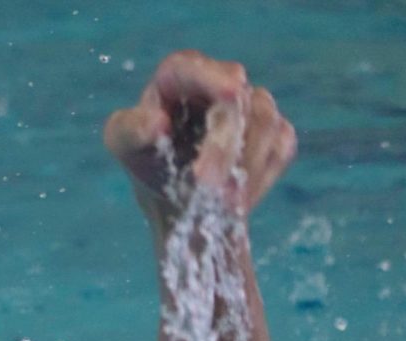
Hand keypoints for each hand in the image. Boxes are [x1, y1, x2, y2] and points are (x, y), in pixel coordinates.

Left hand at [104, 50, 295, 224]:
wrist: (183, 209)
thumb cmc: (149, 167)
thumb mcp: (126, 147)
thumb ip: (131, 130)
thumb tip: (159, 124)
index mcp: (177, 77)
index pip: (192, 68)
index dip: (213, 78)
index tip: (231, 93)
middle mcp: (217, 83)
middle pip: (235, 100)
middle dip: (223, 147)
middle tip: (207, 185)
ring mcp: (251, 105)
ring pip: (263, 122)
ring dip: (241, 167)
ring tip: (216, 201)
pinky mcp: (275, 132)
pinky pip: (279, 147)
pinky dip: (258, 178)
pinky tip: (234, 199)